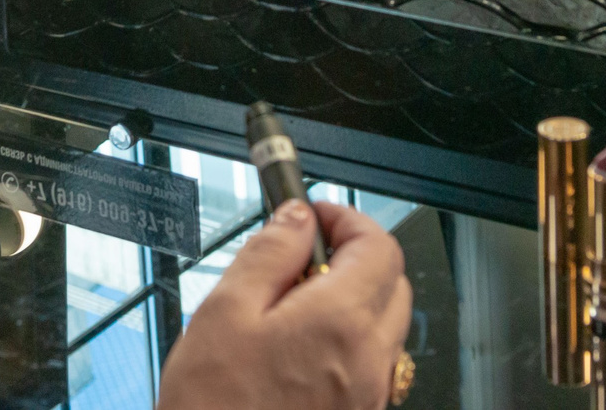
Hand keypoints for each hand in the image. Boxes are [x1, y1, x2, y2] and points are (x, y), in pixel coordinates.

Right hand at [157, 201, 412, 409]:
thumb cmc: (213, 405)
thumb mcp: (225, 311)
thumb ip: (270, 254)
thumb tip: (298, 217)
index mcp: (340, 321)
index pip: (379, 246)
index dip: (347, 219)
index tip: (314, 215)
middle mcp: (369, 360)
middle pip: (393, 283)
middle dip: (356, 255)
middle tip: (304, 254)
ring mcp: (369, 394)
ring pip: (385, 325)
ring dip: (354, 299)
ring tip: (293, 305)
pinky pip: (372, 363)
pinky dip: (349, 340)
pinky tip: (300, 347)